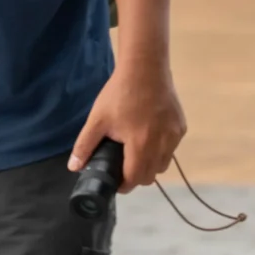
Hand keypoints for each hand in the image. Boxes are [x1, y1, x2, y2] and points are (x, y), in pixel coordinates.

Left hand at [70, 57, 184, 190]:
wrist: (145, 68)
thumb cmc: (119, 94)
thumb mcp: (97, 120)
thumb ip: (85, 145)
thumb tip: (74, 167)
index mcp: (141, 144)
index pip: (136, 178)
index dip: (125, 185)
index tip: (115, 182)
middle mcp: (163, 144)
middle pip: (152, 175)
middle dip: (136, 177)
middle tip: (122, 168)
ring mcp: (174, 135)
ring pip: (164, 163)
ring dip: (150, 165)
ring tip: (135, 154)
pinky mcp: (181, 127)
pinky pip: (171, 148)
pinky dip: (160, 150)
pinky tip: (147, 138)